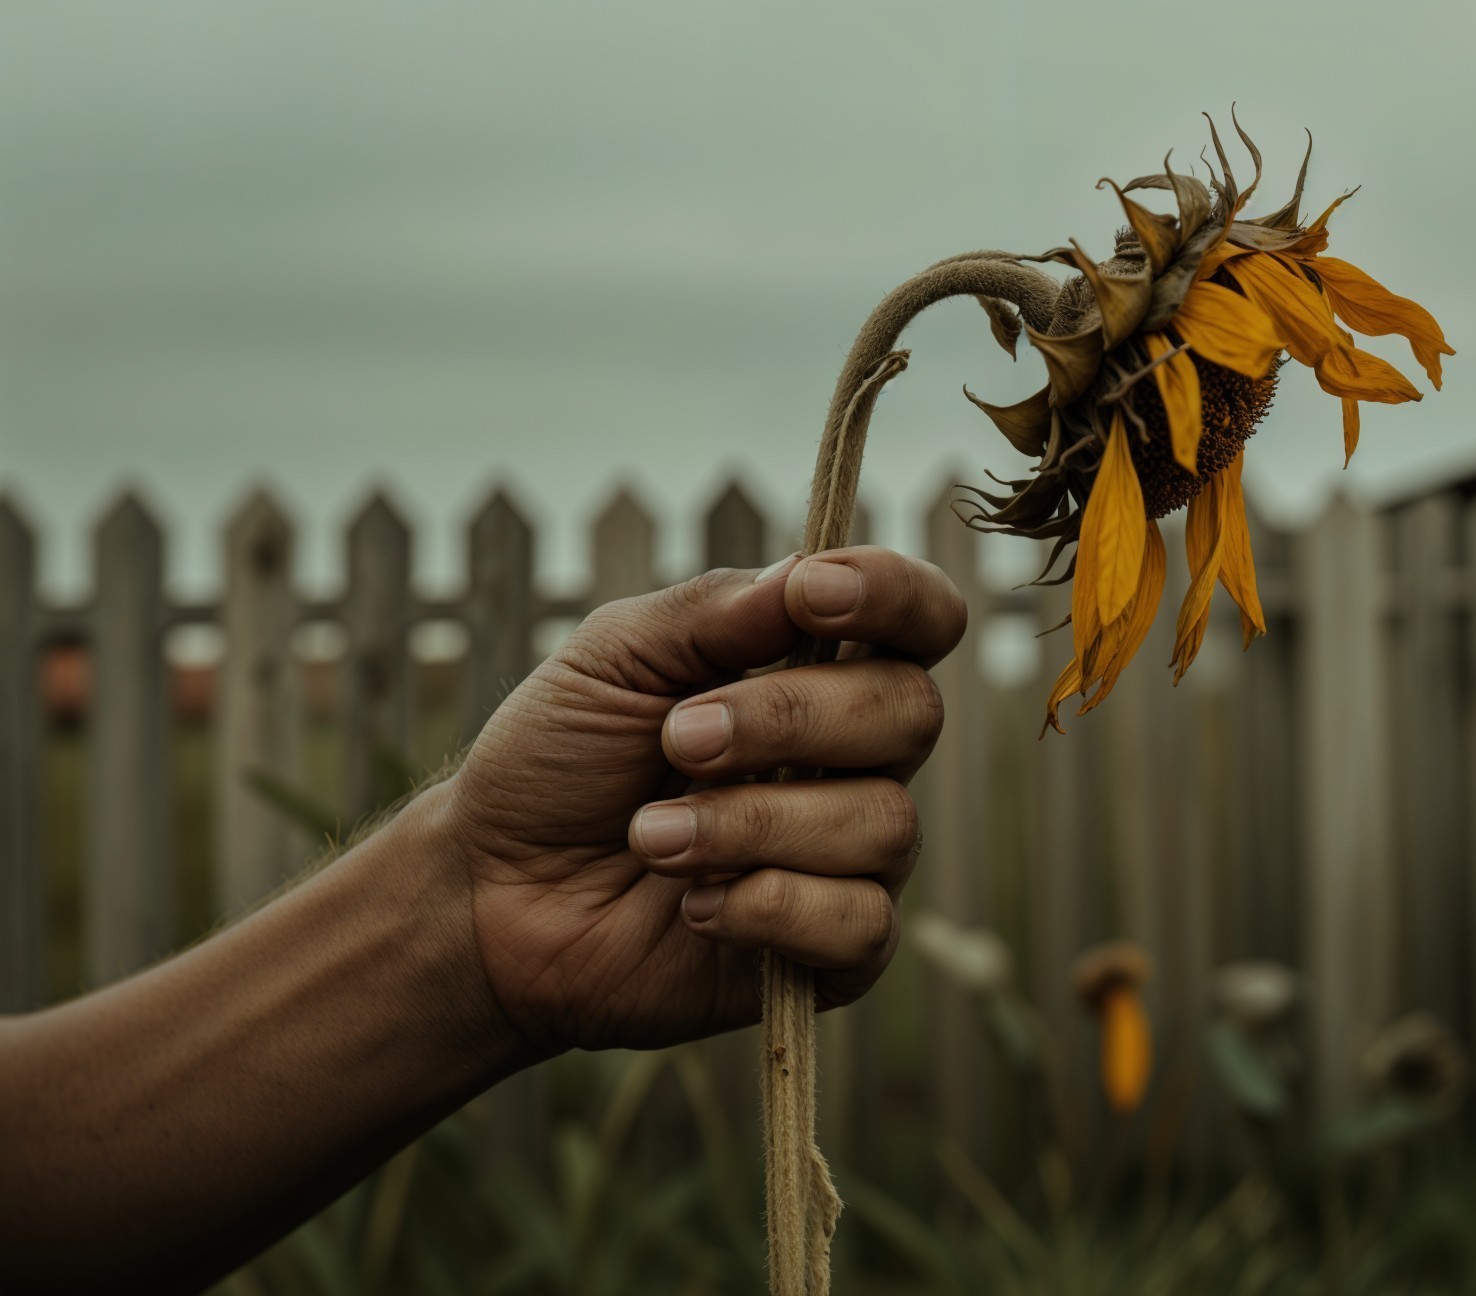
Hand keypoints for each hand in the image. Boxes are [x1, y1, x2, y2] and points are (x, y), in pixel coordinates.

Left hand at [439, 547, 966, 1054]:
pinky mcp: (832, 951)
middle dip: (789, 719)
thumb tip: (808, 574)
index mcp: (815, 667)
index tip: (812, 596)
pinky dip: (771, 908)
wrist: (492, 895)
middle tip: (677, 741)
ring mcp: (848, 855)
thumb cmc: (558, 762)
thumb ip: (714, 609)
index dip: (894, 595)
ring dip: (752, 824)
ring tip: (653, 839)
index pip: (921, 617)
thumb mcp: (614, 655)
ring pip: (884, 823)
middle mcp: (853, 757)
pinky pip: (861, 924)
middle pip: (911, 712)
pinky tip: (696, 905)